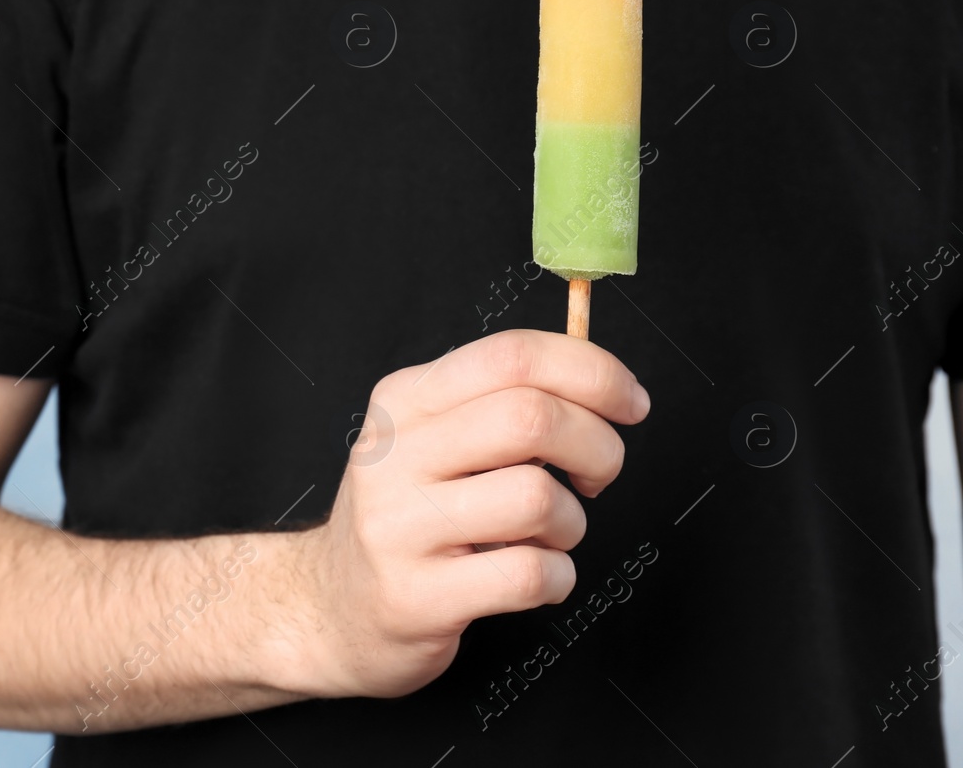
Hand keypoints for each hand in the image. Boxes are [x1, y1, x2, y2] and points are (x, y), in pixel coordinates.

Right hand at [281, 330, 650, 699]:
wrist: (332, 606)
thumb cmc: (409, 516)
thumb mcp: (432, 436)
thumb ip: (500, 400)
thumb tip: (599, 380)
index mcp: (405, 399)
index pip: (512, 355)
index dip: (593, 372)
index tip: (630, 403)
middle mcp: (395, 454)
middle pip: (532, 417)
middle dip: (599, 447)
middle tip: (597, 475)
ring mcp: (400, 526)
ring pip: (537, 498)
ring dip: (572, 523)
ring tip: (549, 535)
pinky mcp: (416, 595)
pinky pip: (529, 574)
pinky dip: (558, 577)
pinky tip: (536, 577)